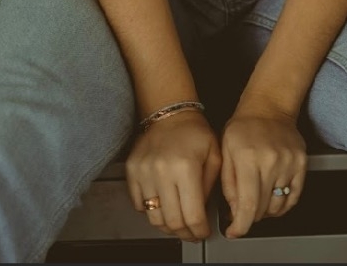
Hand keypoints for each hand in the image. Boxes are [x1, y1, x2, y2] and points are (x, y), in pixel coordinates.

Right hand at [125, 110, 221, 241]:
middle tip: (193, 232)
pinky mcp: (132, 171)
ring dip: (168, 226)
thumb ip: (211, 186)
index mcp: (186, 167)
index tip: (203, 233)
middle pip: (172, 222)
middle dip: (186, 233)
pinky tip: (163, 205)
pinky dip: (151, 211)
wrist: (170, 112)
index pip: (192, 215)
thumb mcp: (215, 155)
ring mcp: (144, 172)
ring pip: (154, 218)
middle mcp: (162, 171)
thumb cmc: (194, 132)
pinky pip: (138, 205)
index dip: (199, 231)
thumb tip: (204, 213)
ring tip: (178, 222)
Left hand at [220, 105, 306, 238]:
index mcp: (248, 157)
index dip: (240, 226)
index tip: (234, 232)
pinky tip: (272, 197)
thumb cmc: (243, 127)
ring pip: (278, 206)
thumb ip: (228, 184)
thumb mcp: (225, 151)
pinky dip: (282, 204)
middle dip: (249, 216)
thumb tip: (235, 212)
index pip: (247, 205)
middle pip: (262, 209)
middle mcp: (270, 160)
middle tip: (242, 209)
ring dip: (265, 211)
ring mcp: (289, 162)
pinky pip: (294, 196)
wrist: (268, 106)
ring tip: (257, 199)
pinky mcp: (302, 163)